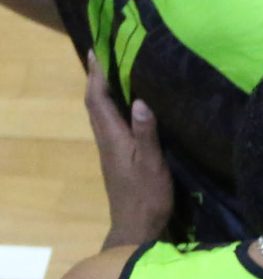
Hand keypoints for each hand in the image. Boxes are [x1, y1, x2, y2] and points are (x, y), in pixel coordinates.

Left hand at [86, 56, 172, 248]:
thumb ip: (146, 133)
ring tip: (112, 74)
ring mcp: (109, 150)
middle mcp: (106, 140)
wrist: (135, 226)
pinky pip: (109, 124)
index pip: (98, 99)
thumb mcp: (152, 164)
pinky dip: (111, 107)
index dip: (96, 75)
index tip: (97, 52)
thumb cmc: (147, 196)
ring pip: (100, 114)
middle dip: (96, 79)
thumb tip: (140, 101)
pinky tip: (124, 107)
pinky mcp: (116, 157)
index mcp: (113, 137)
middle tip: (102, 56)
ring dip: (102, 92)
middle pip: (94, 104)